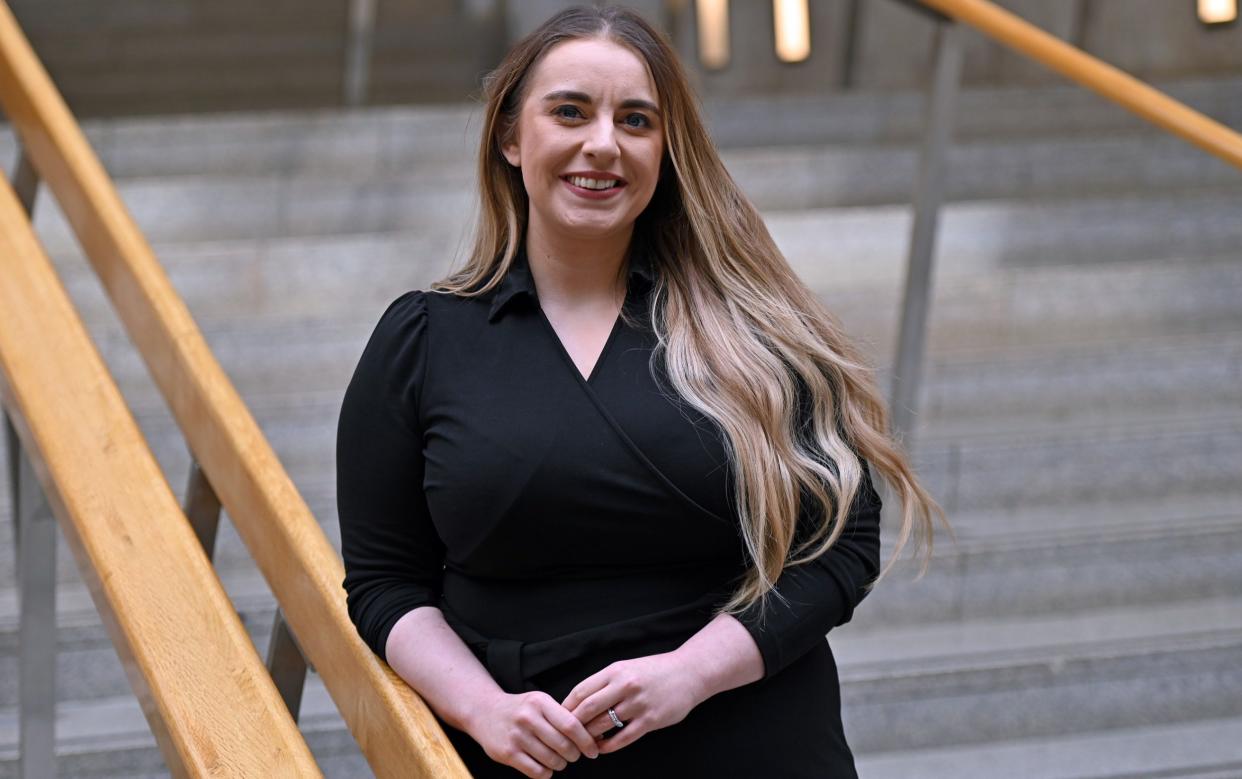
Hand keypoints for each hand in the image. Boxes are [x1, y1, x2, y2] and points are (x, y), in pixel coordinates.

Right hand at [467, 690, 599, 777]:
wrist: (484, 712)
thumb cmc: (521, 710)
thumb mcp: (540, 702)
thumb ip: (561, 716)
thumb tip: (591, 736)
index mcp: (540, 702)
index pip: (571, 724)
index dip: (586, 741)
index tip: (593, 750)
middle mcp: (528, 718)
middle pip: (564, 745)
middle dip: (574, 755)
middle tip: (574, 755)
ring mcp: (516, 736)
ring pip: (552, 760)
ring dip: (560, 764)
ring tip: (558, 760)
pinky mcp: (507, 753)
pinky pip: (537, 772)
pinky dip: (546, 773)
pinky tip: (545, 766)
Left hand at [561, 651, 704, 754]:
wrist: (689, 673)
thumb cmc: (654, 671)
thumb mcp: (627, 668)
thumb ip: (605, 682)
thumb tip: (579, 701)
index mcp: (615, 671)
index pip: (581, 690)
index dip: (566, 707)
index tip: (558, 718)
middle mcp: (625, 685)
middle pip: (588, 709)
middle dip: (573, 725)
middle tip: (565, 736)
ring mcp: (638, 703)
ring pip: (603, 724)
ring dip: (589, 737)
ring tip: (582, 743)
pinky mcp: (650, 720)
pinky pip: (623, 738)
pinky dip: (608, 746)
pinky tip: (601, 748)